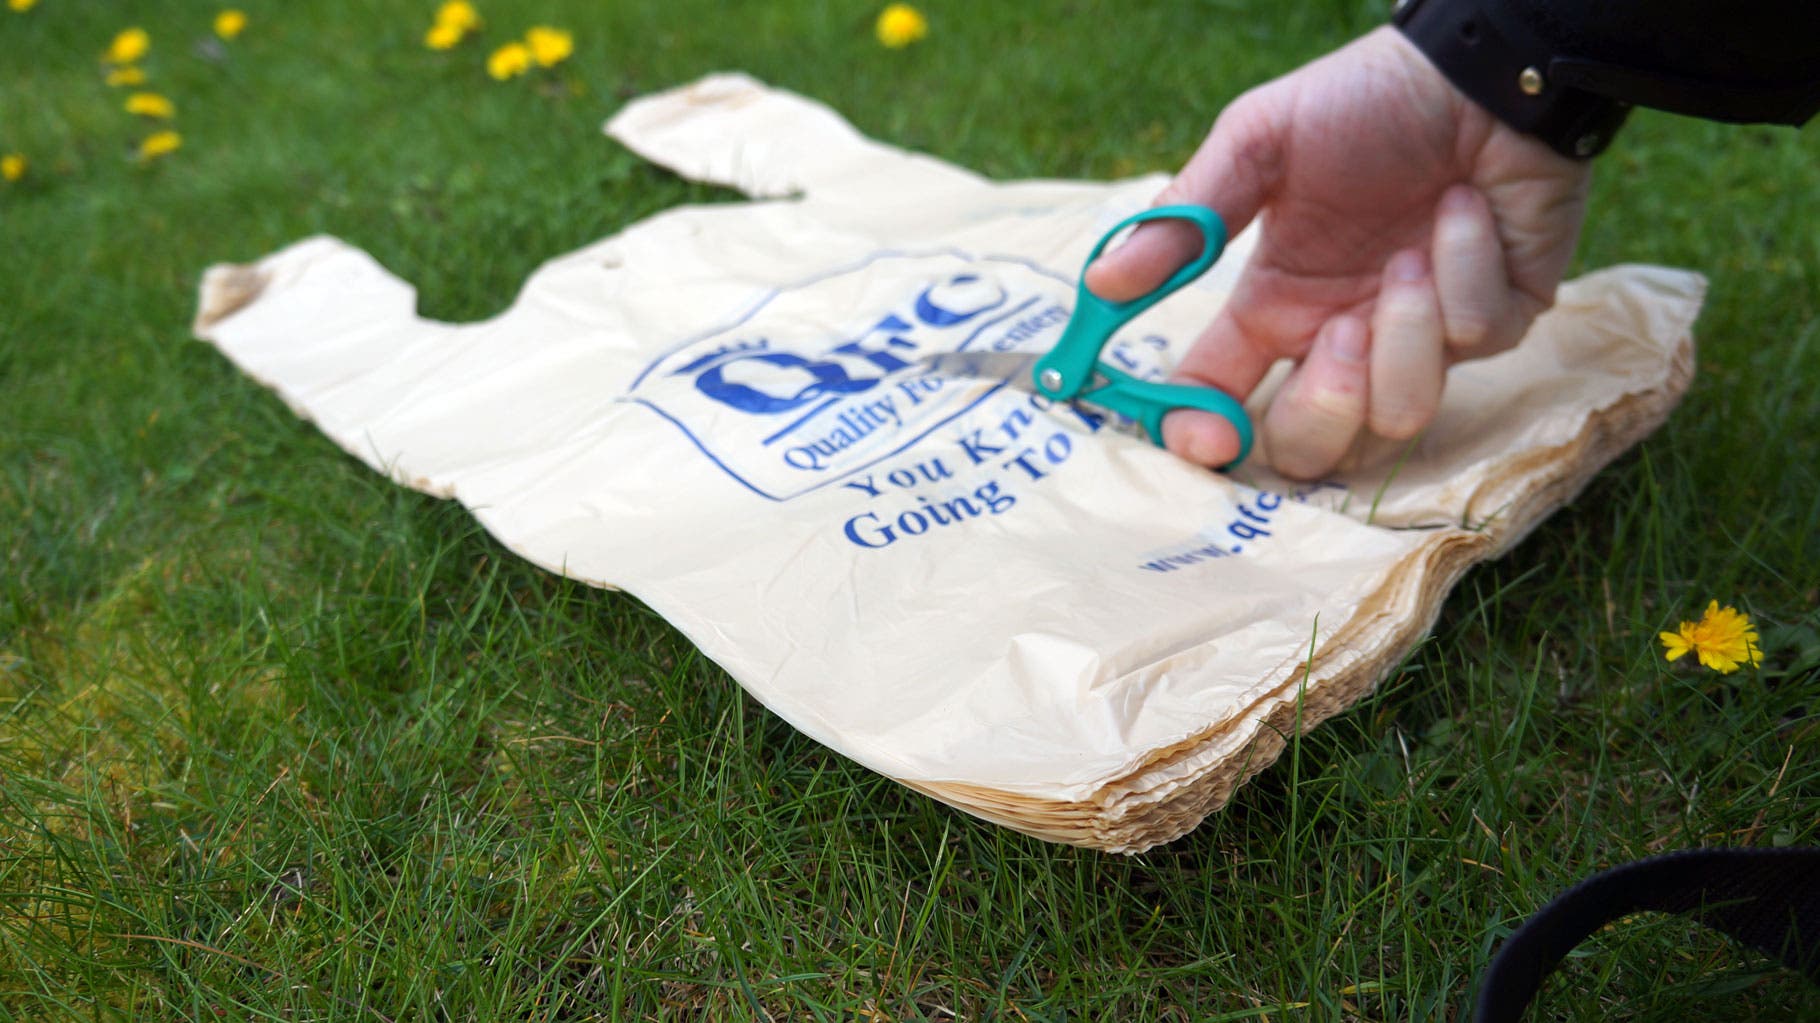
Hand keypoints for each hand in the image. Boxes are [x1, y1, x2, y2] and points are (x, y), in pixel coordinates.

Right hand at [1087, 27, 1592, 477]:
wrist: (1478, 69)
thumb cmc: (1365, 101)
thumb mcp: (1259, 142)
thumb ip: (1186, 219)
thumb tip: (1102, 285)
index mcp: (1275, 308)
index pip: (1219, 399)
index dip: (1203, 433)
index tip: (1200, 436)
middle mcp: (1340, 339)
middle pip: (1309, 450)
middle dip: (1321, 408)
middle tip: (1338, 334)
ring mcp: (1421, 342)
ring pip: (1398, 417)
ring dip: (1405, 327)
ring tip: (1410, 252)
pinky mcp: (1497, 322)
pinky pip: (1475, 337)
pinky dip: (1466, 264)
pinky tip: (1465, 210)